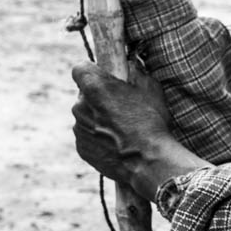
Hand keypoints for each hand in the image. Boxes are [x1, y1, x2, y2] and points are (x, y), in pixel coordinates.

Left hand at [71, 63, 205, 199]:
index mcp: (94, 87)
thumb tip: (130, 68)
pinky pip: (88, 136)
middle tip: (121, 107)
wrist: (148, 162)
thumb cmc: (151, 124)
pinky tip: (117, 143)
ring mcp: (79, 129)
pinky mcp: (81, 148)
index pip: (80, 69)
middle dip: (99, 98)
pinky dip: (98, 138)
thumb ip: (136, 73)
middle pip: (84, 95)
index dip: (93, 72)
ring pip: (86, 116)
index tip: (105, 77)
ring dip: (99, 119)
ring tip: (122, 129)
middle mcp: (80, 106)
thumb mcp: (151, 89)